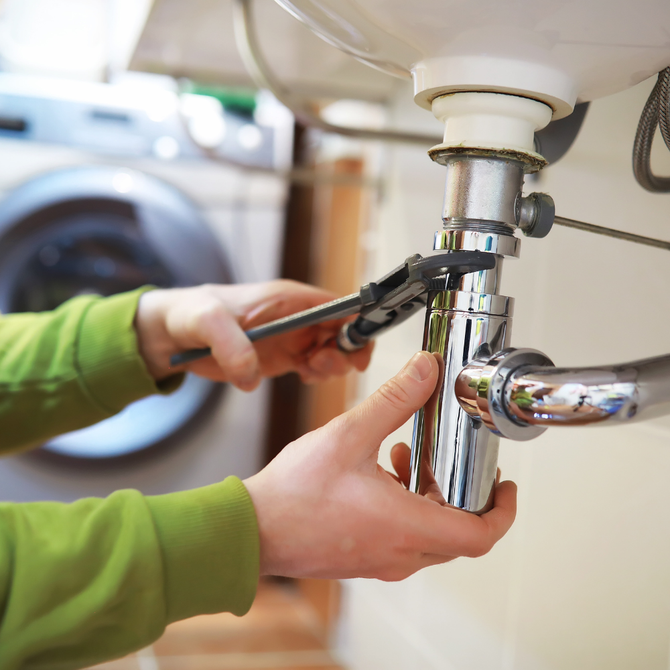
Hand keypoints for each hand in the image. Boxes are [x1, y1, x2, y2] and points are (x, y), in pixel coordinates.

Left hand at [134, 281, 372, 389]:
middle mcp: (297, 316)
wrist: (173, 334)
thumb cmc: (191, 314)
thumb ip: (230, 344)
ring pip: (333, 351)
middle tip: (320, 365)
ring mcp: (292, 338)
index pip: (338, 305)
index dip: (356, 323)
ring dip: (331, 365)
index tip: (357, 348)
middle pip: (343, 331)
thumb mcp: (206, 322)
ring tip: (308, 371)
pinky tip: (303, 377)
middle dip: (345, 350)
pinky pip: (314, 367)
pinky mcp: (283, 357)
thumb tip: (252, 375)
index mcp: (288, 298)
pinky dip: (317, 375)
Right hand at [244, 351, 516, 580]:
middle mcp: (399, 552)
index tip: (505, 487)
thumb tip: (425, 371)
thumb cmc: (294, 494)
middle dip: (462, 494)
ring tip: (407, 457)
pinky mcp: (363, 558)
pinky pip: (403, 538)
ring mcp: (381, 560)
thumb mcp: (349, 435)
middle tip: (454, 462)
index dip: (503, 511)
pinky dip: (406, 507)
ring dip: (430, 496)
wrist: (251, 529)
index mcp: (405, 526)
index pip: (480, 535)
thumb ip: (394, 400)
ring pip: (430, 535)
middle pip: (458, 533)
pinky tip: (380, 472)